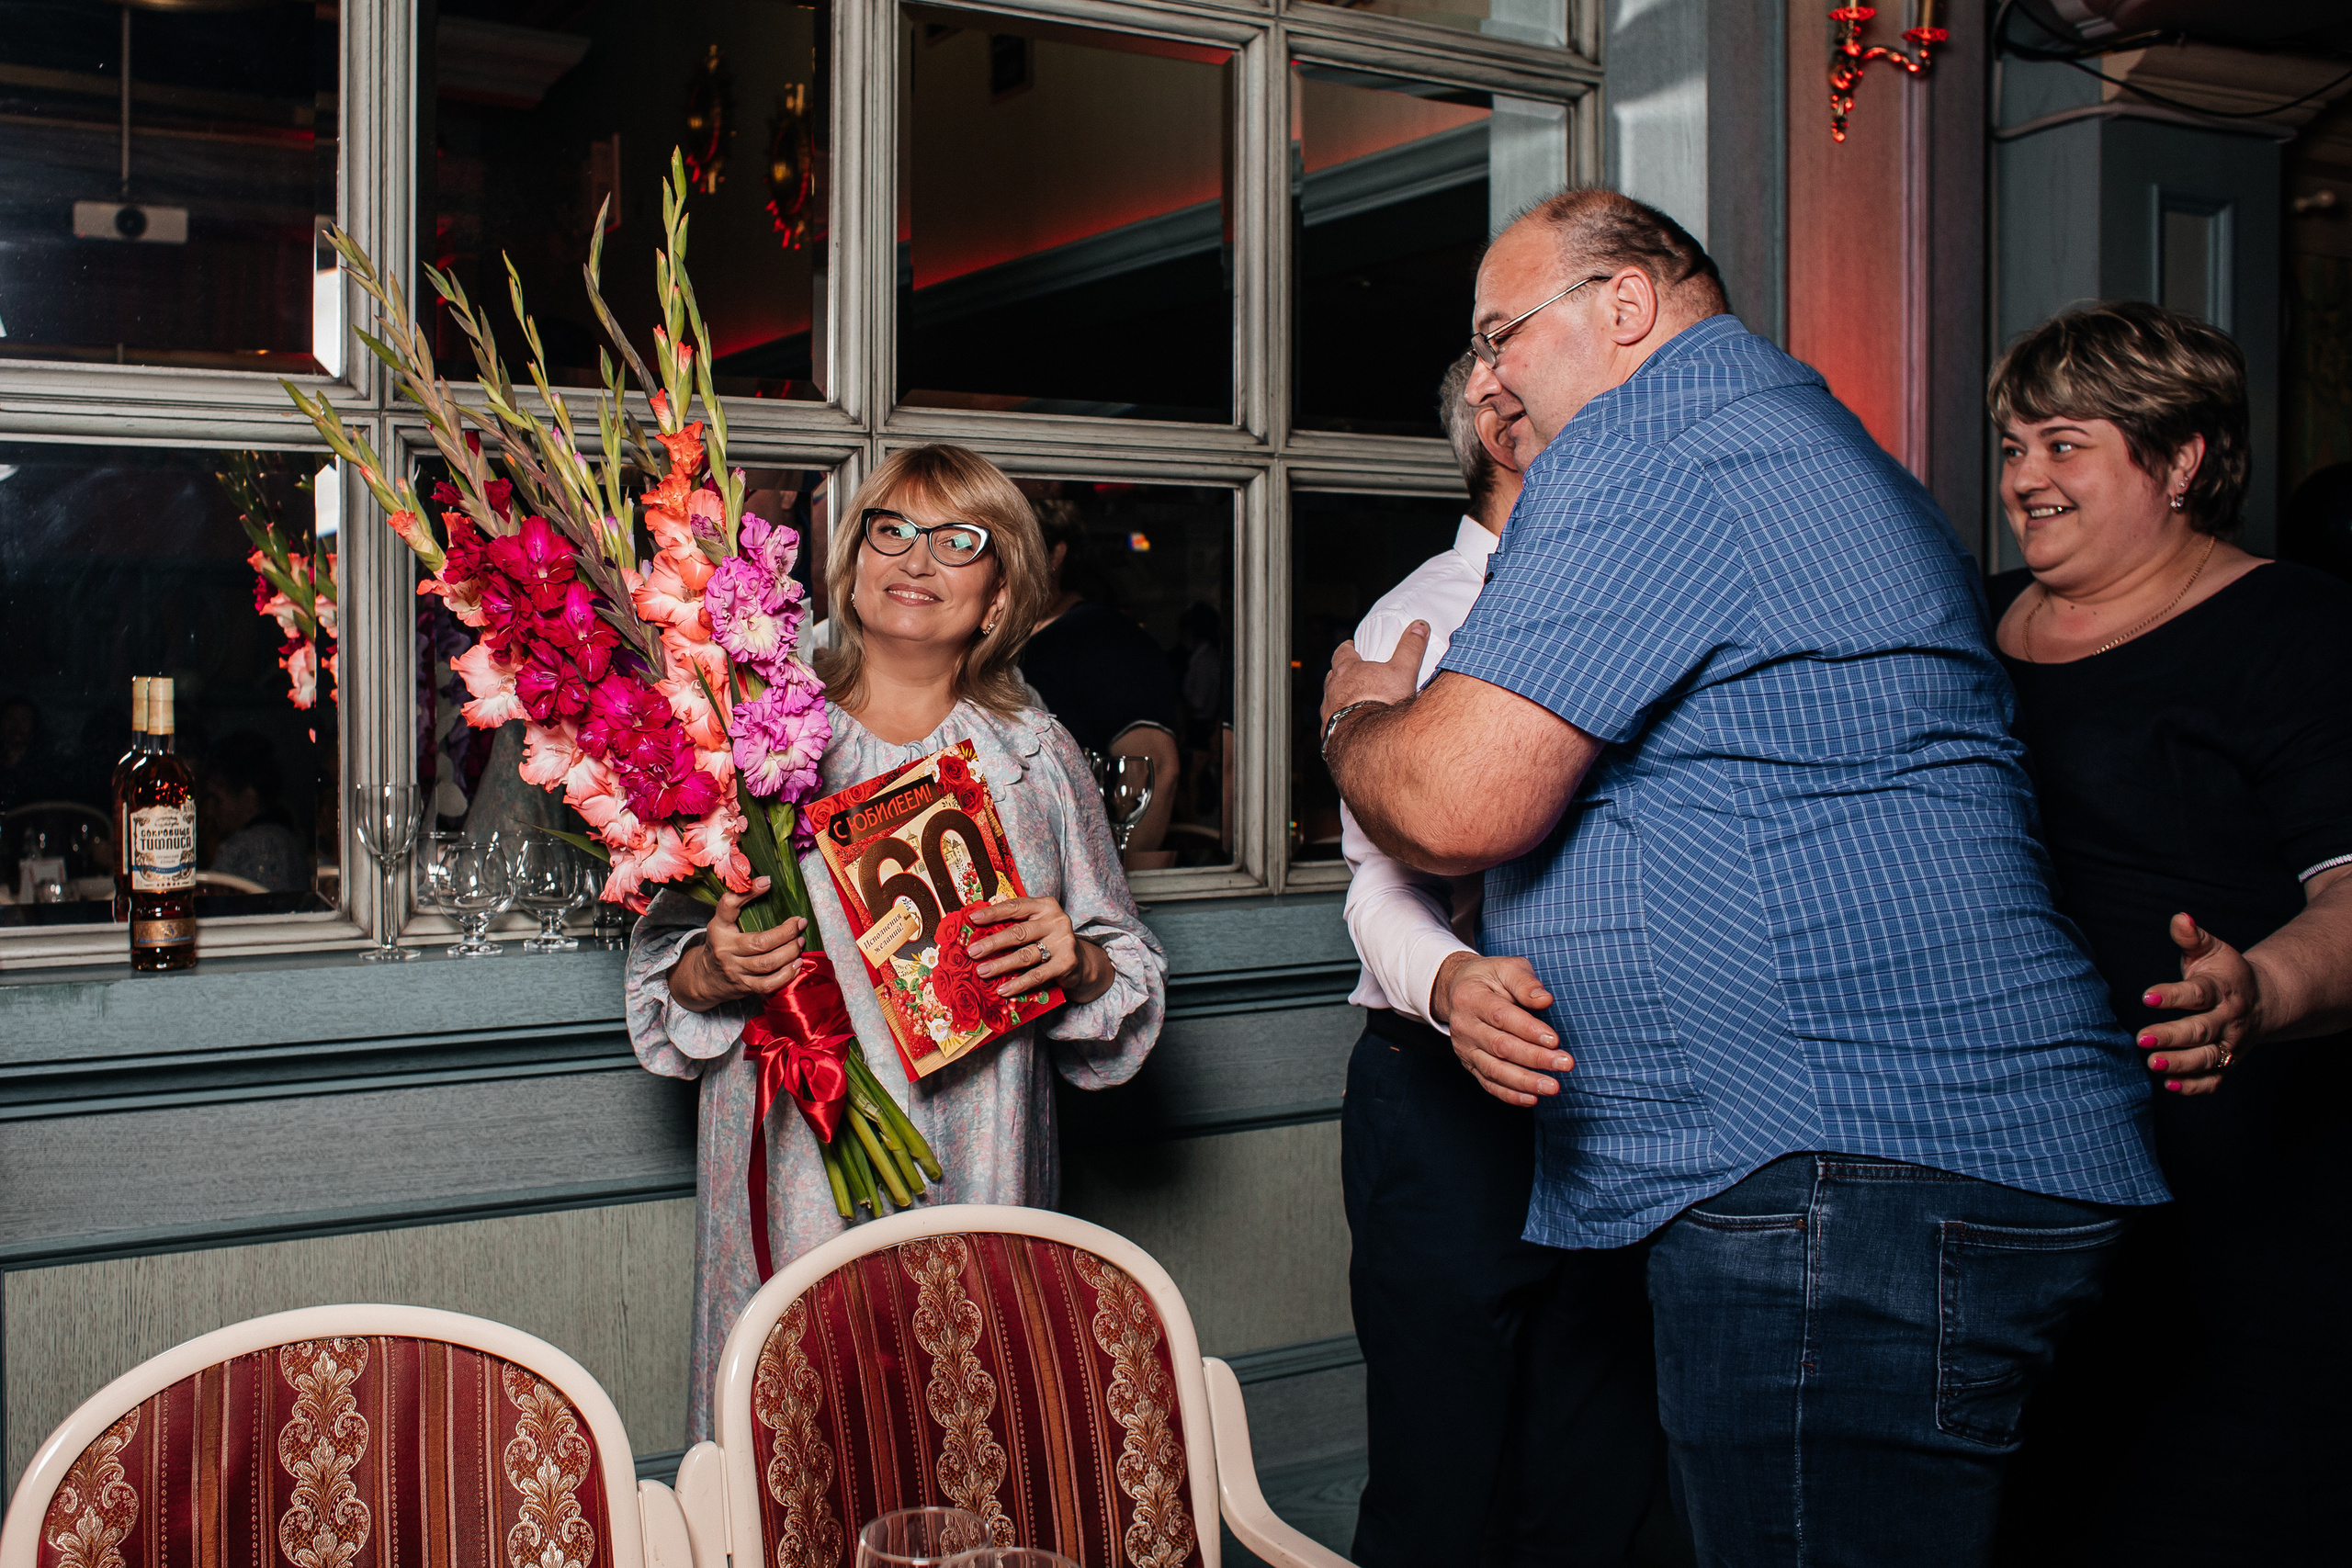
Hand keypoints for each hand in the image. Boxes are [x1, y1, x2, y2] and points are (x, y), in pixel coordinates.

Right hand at [667, 878, 806, 1010]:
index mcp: (719, 928)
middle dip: (786, 933)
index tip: (768, 882)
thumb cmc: (722, 944)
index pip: (728, 906)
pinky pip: (768, 984)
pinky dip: (786, 974)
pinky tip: (796, 964)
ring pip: (767, 963)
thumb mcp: (724, 922)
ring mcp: (734, 971)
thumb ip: (740, 902)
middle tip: (800, 924)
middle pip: (759, 942)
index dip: (748, 892)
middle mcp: (725, 949)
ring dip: (790, 952)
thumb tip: (767, 881)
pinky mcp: (744, 987)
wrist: (705, 978)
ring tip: (800, 942)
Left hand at [964, 896, 1111, 1004]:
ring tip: (982, 972)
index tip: (972, 919)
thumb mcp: (1035, 925)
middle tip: (972, 952)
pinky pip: (1037, 975)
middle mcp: (1056, 921)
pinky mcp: (1067, 963)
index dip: (993, 913)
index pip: (1015, 906)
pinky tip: (1003, 989)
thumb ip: (1015, 924)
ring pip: (1025, 955)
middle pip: (1018, 933)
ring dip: (1001, 965)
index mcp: (1045, 906)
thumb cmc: (1048, 941)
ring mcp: (1063, 942)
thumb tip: (977, 931)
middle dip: (992, 943)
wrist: (1081, 961)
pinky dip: (1018, 984)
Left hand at [1321, 621, 1428, 731]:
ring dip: (1339, 699)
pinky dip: (1339, 723)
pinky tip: (1350, 729)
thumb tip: (1419, 627)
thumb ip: (1410, 648)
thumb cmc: (1382, 702)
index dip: (1347, 649)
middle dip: (1341, 674)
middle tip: (1352, 675)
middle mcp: (1333, 689)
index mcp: (1347, 670)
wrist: (1365, 738)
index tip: (1350, 647)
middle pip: (1333, 676)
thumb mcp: (1402, 671)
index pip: (1342, 653)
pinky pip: (1331, 725)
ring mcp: (1328, 711)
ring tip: (1353, 703)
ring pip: (1330, 700)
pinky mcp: (1328, 732)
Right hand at [1431, 951, 1572, 1106]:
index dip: (1528, 1030)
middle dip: (1535, 1058)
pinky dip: (1510, 1094)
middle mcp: (1464, 1026)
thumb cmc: (1491, 978)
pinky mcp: (1469, 1063)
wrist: (1459, 989)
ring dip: (1525, 1082)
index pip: (1501, 1017)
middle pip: (1500, 1047)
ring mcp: (1465, 1048)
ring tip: (1553, 1087)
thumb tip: (1545, 1000)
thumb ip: (1525, 982)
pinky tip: (1532, 1098)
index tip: (1555, 1040)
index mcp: (1472, 998)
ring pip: (1494, 1070)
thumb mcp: (1507, 967)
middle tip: (1565, 1064)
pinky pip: (1488, 1083)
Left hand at [2138, 911, 2261, 1094]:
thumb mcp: (2212, 950)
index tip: (2147, 996)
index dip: (2174, 994)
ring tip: (2153, 1064)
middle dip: (2172, 1036)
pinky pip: (2215, 1079)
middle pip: (2201, 1030)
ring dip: (2181, 1064)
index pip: (2198, 993)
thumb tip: (2180, 918)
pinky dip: (2195, 1086)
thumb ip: (2192, 938)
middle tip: (2141, 1038)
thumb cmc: (2225, 972)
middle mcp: (2229, 1019)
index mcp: (2223, 990)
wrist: (2262, 1000)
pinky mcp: (2228, 1062)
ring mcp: (2230, 1044)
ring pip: (2207, 1058)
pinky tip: (2171, 1085)